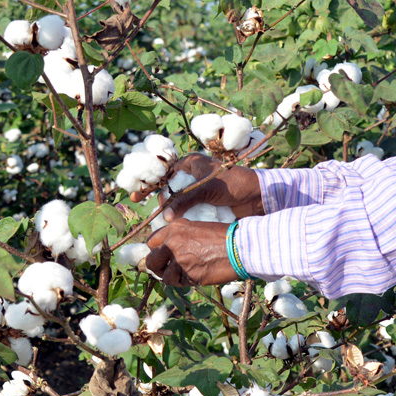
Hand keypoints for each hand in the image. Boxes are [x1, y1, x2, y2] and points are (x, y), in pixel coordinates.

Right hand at [129, 153, 263, 221]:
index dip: (149, 185)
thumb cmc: (237, 184)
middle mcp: (190, 178)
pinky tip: (171, 231)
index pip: (165, 175)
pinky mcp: (202, 209)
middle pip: (167, 192)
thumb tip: (166, 216)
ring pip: (175, 206)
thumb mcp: (210, 188)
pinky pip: (185, 216)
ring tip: (158, 227)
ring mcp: (195, 195)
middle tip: (150, 215)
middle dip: (158, 204)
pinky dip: (178, 223)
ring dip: (167, 216)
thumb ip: (186, 200)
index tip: (135, 197)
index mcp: (190, 165)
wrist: (260, 197)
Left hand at [145, 219, 237, 286]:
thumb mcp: (197, 228)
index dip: (156, 251)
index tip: (161, 256)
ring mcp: (180, 259)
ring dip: (172, 278)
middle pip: (151, 260)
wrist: (239, 247)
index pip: (151, 242)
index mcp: (175, 228)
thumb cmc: (223, 236)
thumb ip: (179, 236)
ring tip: (184, 275)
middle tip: (165, 270)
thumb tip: (166, 249)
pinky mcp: (189, 275)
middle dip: (156, 267)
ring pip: (164, 276)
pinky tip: (195, 277)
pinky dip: (185, 283)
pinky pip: (179, 283)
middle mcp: (173, 242)